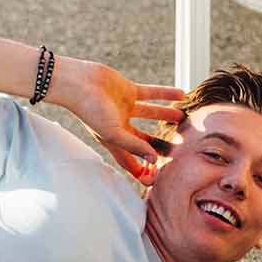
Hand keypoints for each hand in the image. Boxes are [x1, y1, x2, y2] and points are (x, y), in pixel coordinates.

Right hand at [54, 58, 186, 180]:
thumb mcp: (112, 133)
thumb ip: (134, 146)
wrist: (78, 82)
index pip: (130, 161)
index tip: (158, 178)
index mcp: (113, 141)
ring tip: (183, 118)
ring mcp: (124, 107)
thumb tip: (153, 160)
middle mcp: (120, 126)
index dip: (142, 171)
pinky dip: (165, 94)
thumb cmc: (89, 110)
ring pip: (150, 115)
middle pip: (144, 140)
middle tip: (179, 149)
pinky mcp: (128, 91)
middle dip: (159, 145)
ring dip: (166, 116)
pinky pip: (151, 93)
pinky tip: (181, 94)